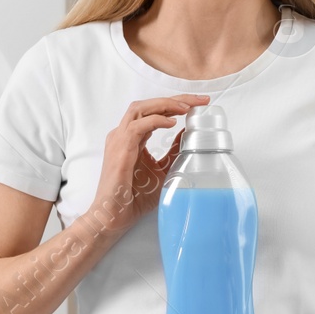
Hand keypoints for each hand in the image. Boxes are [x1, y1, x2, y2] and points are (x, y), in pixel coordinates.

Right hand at [87, 93, 210, 236]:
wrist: (114, 215)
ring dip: (165, 104)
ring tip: (186, 107)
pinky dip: (156, 121)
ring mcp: (119, 140)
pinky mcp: (119, 149)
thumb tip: (190, 135)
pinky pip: (137, 126)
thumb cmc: (134, 196)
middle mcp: (123, 134)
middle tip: (199, 100)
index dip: (176, 103)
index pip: (153, 111)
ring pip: (140, 109)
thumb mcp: (163, 169)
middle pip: (147, 104)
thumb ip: (173, 151)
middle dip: (175, 98)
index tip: (200, 104)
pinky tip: (172, 123)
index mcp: (131, 137)